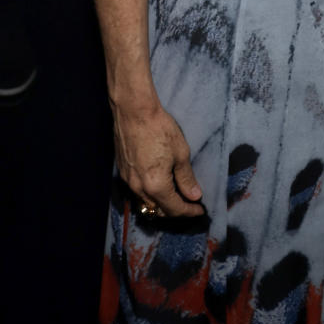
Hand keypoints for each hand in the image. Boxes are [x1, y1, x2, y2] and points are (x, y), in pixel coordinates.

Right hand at [112, 101, 204, 218]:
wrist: (134, 112)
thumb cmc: (160, 129)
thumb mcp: (180, 153)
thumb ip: (186, 178)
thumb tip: (194, 196)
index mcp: (156, 185)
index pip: (174, 209)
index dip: (189, 211)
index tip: (200, 210)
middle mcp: (139, 188)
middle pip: (158, 211)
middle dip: (175, 211)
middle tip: (190, 204)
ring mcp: (128, 182)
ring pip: (146, 203)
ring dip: (161, 205)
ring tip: (176, 197)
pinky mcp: (123, 173)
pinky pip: (138, 192)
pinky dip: (150, 195)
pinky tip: (160, 186)